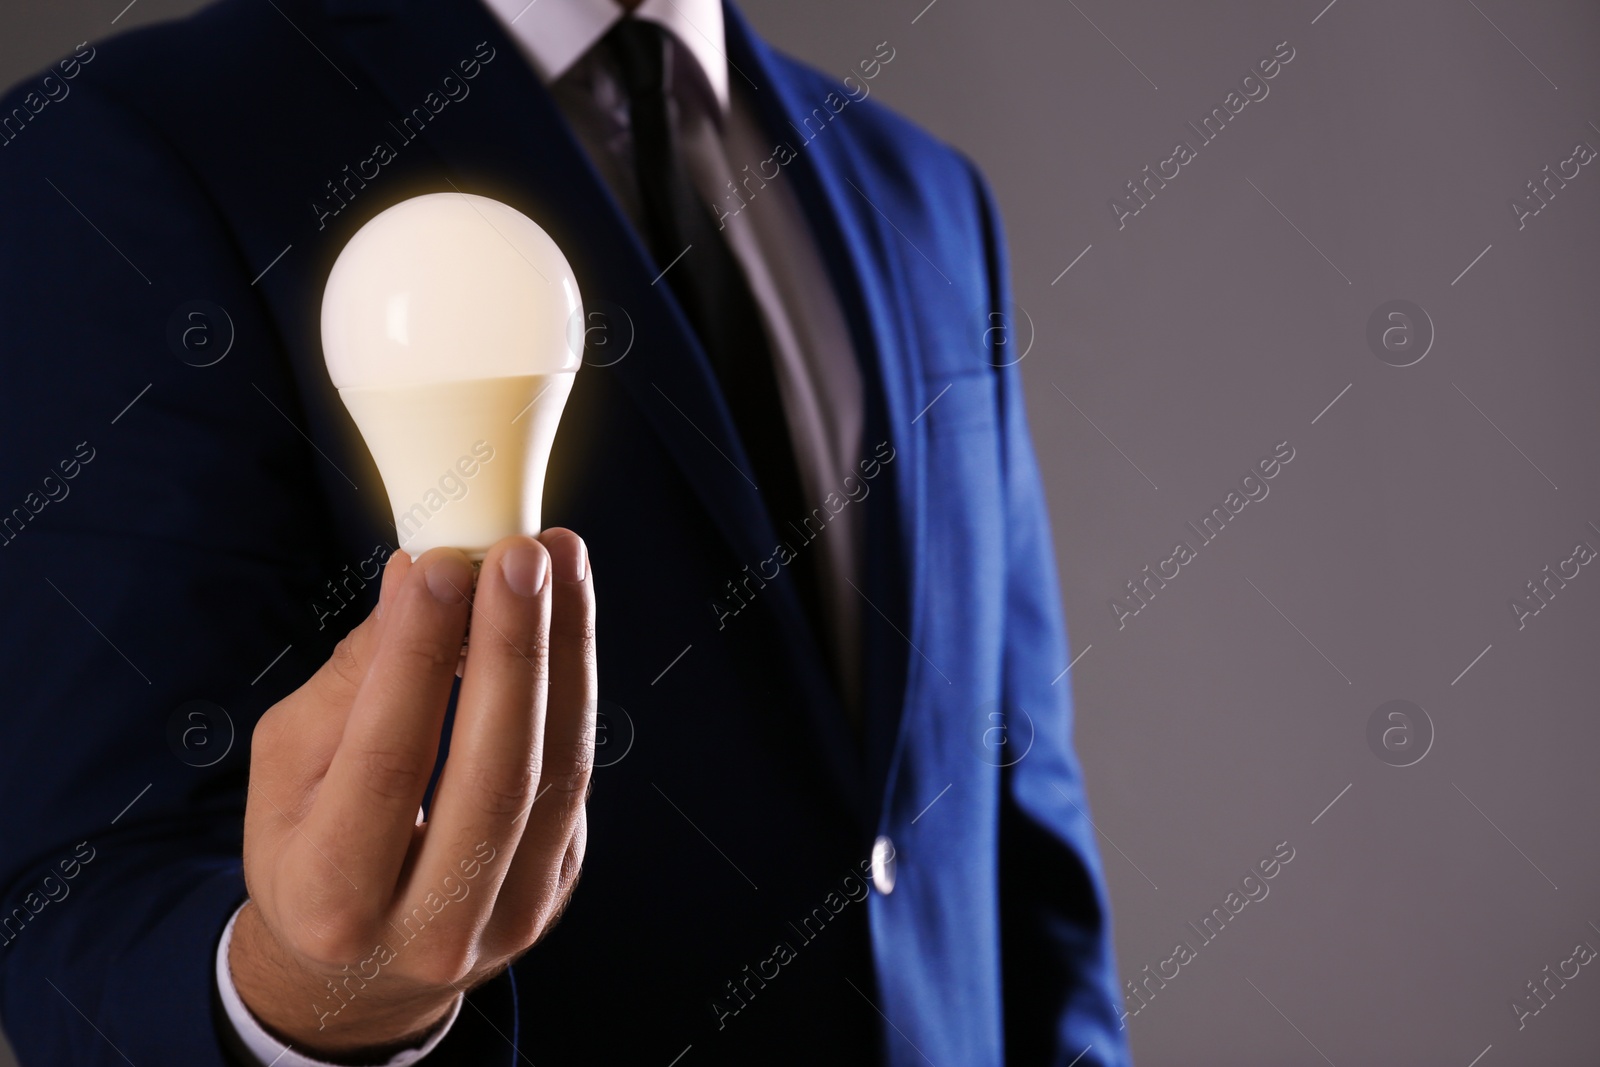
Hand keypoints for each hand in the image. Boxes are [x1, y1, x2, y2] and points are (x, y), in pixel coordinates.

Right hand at [230, 530, 594, 1059]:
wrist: (357, 973)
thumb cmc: (306, 849)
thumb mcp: (288, 772)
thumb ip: (351, 686)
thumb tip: (415, 582)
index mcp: (332, 901)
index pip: (388, 765)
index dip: (419, 659)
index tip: (440, 565)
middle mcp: (430, 928)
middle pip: (494, 776)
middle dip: (514, 651)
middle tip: (521, 554)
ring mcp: (508, 918)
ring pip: (558, 774)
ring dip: (567, 654)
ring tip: (563, 562)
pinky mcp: (556, 890)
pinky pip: (576, 779)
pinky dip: (574, 688)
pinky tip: (568, 616)